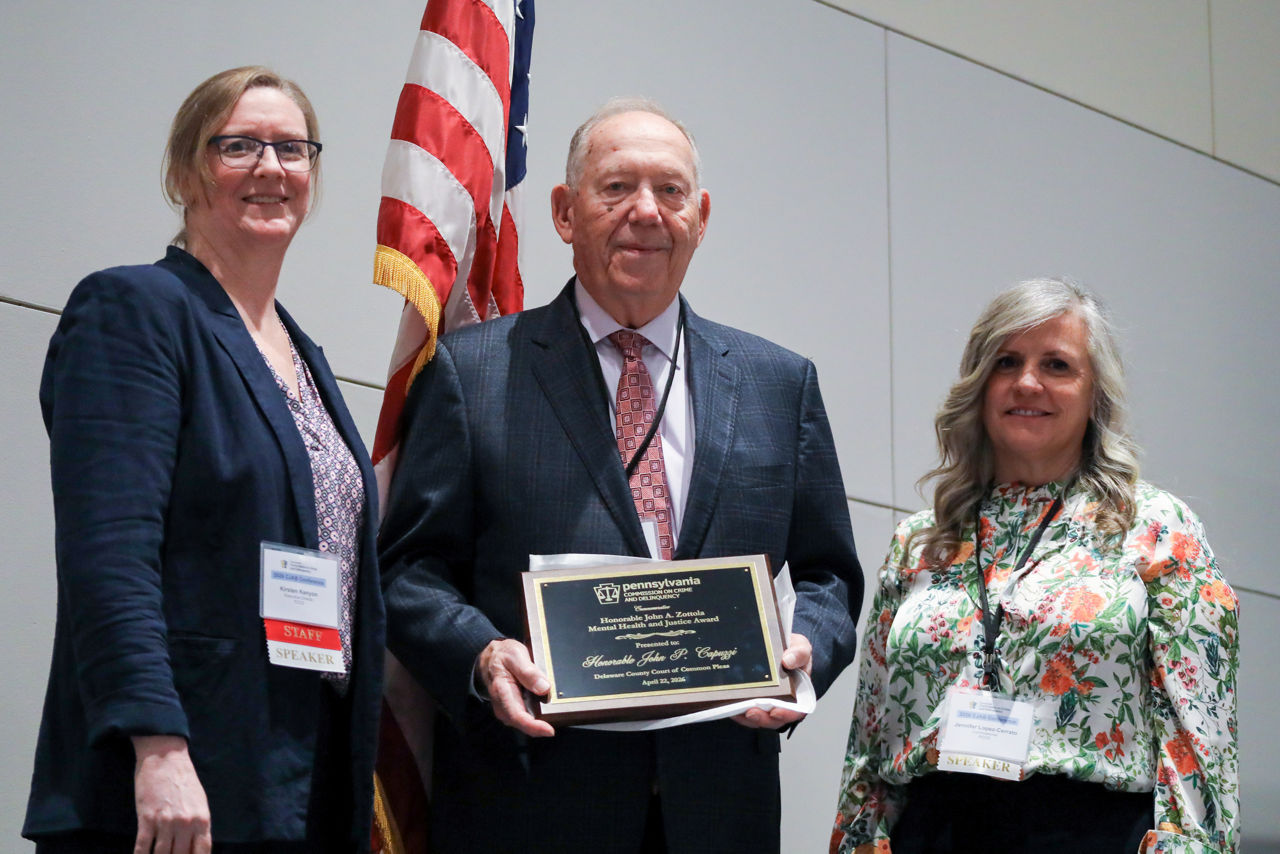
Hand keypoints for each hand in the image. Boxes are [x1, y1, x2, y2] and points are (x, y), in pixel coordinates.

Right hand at [131, 735, 211, 853]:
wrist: (166, 757)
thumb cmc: (184, 780)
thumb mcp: (199, 802)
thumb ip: (198, 826)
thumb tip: (195, 848)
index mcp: (202, 820)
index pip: (202, 852)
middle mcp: (186, 823)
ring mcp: (166, 822)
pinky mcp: (147, 818)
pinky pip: (142, 846)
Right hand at [477, 638, 554, 736]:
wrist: (490, 656)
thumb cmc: (503, 655)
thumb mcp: (516, 655)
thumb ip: (529, 672)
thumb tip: (544, 688)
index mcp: (502, 690)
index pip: (517, 715)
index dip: (533, 726)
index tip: (549, 730)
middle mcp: (502, 703)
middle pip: (520, 723)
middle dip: (537, 729)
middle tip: (555, 727)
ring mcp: (505, 707)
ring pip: (521, 722)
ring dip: (536, 725)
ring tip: (552, 720)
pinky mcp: (511, 707)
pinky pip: (522, 717)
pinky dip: (534, 719)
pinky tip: (544, 714)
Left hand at [733, 632, 811, 729]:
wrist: (774, 644)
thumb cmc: (792, 651)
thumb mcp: (801, 647)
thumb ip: (799, 653)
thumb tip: (788, 661)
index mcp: (798, 695)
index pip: (796, 712)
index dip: (787, 715)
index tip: (776, 712)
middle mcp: (781, 703)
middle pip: (773, 719)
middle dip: (762, 718)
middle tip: (752, 712)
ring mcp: (764, 703)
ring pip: (756, 718)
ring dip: (747, 717)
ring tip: (739, 710)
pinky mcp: (748, 700)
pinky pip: (741, 710)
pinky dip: (735, 710)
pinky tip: (727, 704)